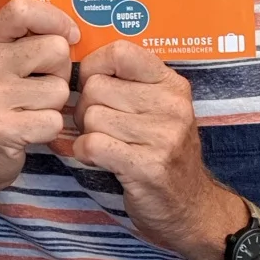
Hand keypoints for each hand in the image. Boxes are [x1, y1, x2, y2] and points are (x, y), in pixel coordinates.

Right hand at [0, 0, 78, 199]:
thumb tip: (72, 34)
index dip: (55, 20)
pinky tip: (28, 131)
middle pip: (56, 49)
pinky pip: (53, 121)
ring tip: (30, 111)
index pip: (23, 9)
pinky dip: (49, 130)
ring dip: (54, 105)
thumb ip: (26, 42)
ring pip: (60, 89)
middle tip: (40, 89)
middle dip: (60, 72)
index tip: (68, 36)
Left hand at [73, 41, 247, 259]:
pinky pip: (91, 144)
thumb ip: (124, 84)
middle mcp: (172, 105)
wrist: (191, 208)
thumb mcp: (155, 109)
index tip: (91, 85)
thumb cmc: (160, 152)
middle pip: (95, 87)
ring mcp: (163, 136)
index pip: (120, 51)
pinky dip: (84, 152)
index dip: (93, 66)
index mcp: (171, 84)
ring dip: (86, 133)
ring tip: (106, 144)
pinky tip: (99, 159)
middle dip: (85, 108)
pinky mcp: (148, 166)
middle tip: (100, 127)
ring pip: (90, 116)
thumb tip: (69, 64)